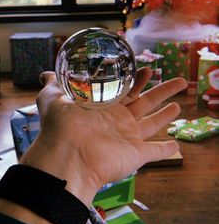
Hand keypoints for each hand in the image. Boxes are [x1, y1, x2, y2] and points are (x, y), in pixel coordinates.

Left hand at [21, 68, 186, 206]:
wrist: (68, 154)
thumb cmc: (62, 123)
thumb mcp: (53, 97)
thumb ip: (53, 83)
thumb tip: (44, 74)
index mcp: (104, 105)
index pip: (126, 89)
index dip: (137, 79)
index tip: (148, 69)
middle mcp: (118, 120)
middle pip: (146, 102)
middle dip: (162, 91)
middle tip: (179, 81)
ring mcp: (128, 138)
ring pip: (153, 124)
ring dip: (166, 115)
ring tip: (177, 106)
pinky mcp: (137, 155)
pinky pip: (156, 152)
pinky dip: (166, 150)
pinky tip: (176, 146)